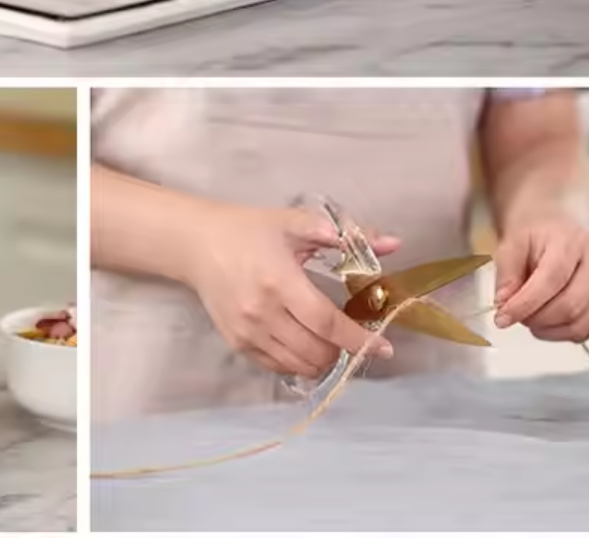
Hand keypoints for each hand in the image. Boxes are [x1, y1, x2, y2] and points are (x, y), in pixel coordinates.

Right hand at [182, 201, 400, 377]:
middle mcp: (262, 313)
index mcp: (280, 281)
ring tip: (331, 342)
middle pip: (316, 351)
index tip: (385, 347)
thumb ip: (346, 235)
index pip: (327, 323)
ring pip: (298, 365)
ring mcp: (247, 332)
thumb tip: (392, 243)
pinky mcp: (236, 343)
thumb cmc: (248, 230)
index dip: (359, 340)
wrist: (196, 244)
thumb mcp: (294, 223)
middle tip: (355, 337)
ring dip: (322, 359)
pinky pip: (276, 366)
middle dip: (344, 350)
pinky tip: (304, 344)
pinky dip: (298, 362)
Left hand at [494, 212, 588, 342]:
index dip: (526, 303)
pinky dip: (564, 333)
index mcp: (570, 241)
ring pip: (583, 322)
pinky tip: (546, 324)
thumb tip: (503, 304)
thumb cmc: (532, 232)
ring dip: (550, 330)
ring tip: (528, 320)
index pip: (552, 279)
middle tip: (514, 317)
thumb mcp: (510, 243)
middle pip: (571, 304)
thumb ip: (506, 273)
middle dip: (537, 318)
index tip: (503, 316)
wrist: (550, 224)